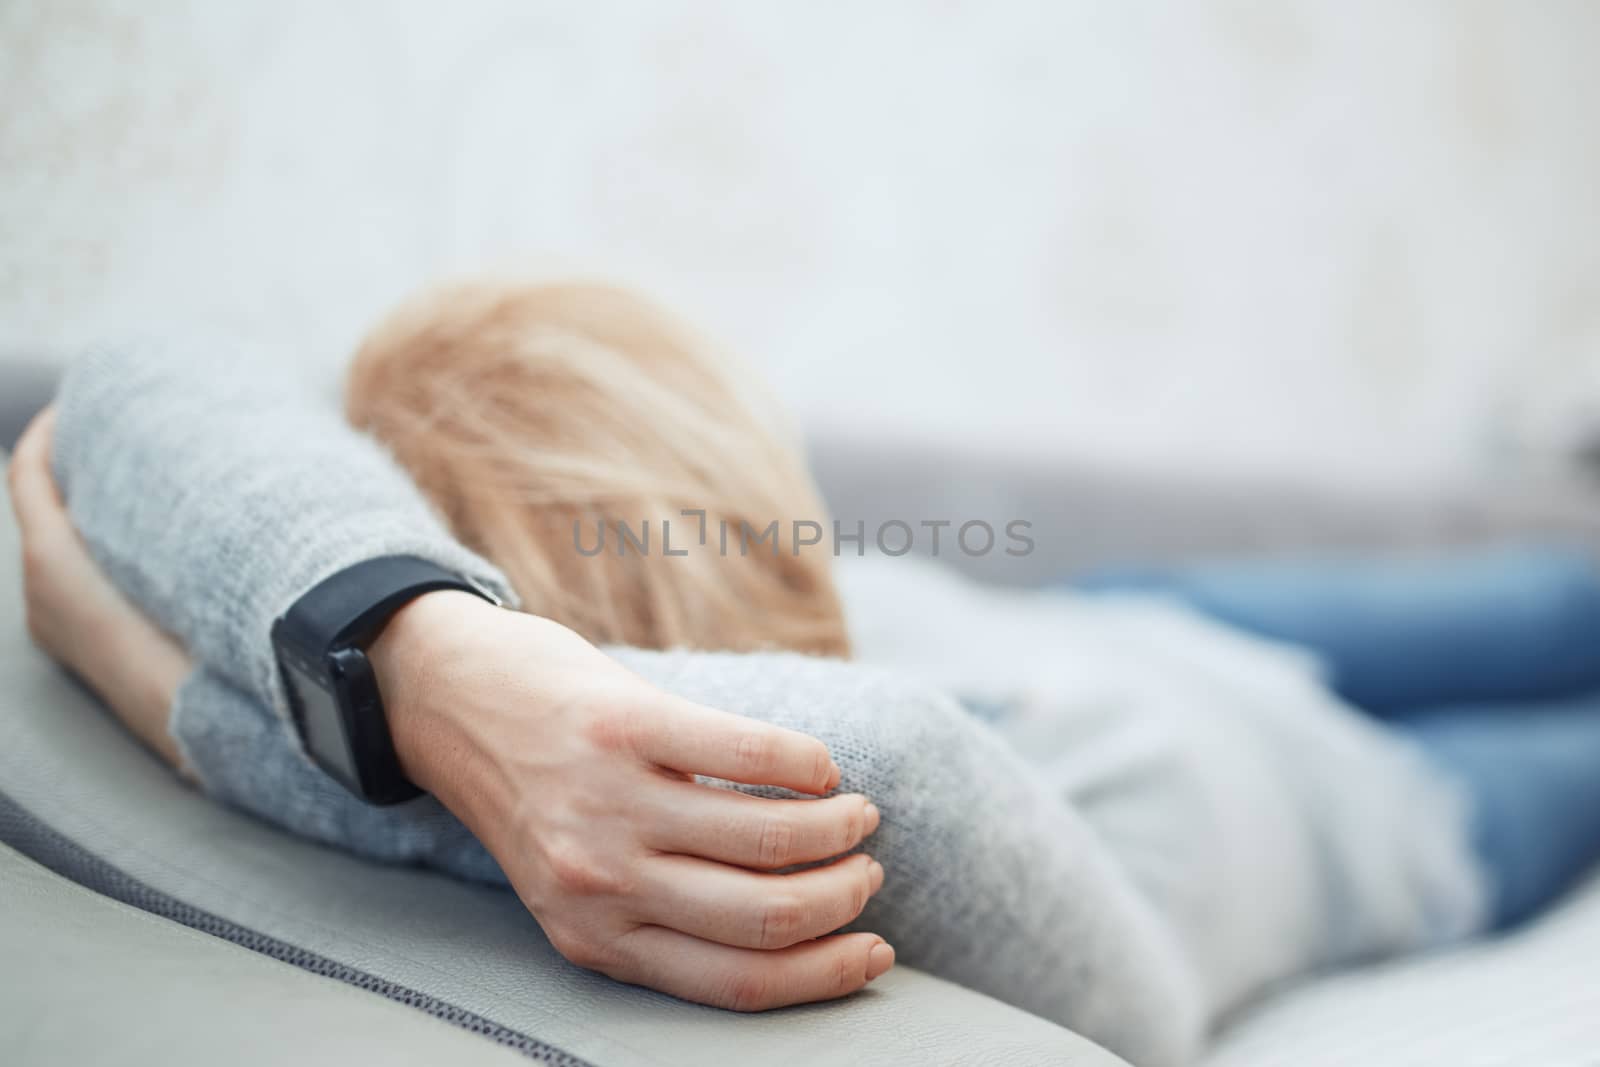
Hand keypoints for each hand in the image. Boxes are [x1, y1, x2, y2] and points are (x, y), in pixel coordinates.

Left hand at [7, 406, 191, 767]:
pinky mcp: (86, 649)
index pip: (27, 476)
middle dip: (72, 473)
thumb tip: (203, 463)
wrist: (191, 722)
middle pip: (42, 511)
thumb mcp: (157, 565)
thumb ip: (146, 520)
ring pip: (60, 548)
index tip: (75, 406)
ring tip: (136, 490)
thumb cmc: (176, 644)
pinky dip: (95, 552)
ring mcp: (59, 627)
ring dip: (86, 515)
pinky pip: (77, 581)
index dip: (45, 434)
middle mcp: (40, 595)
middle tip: (117, 442)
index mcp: (49, 562)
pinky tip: (141, 550)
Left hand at [371, 591, 893, 1009]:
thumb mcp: (573, 882)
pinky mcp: (626, 727)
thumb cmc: (530, 792)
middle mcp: (603, 883)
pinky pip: (752, 754)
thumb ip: (656, 912)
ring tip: (856, 814)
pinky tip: (822, 767)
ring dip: (838, 828)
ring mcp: (613, 803)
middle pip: (767, 916)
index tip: (874, 951)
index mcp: (594, 939)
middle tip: (866, 871)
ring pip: (770, 839)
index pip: (737, 981)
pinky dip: (808, 764)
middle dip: (843, 898)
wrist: (446, 698)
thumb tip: (789, 925)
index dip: (825, 972)